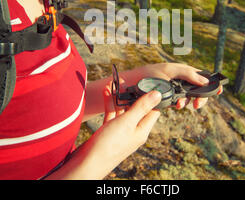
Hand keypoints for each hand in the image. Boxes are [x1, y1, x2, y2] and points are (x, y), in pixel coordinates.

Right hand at [45, 82, 160, 179]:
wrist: (86, 163)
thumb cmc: (108, 145)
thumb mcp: (127, 122)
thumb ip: (142, 107)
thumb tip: (158, 94)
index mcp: (142, 130)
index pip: (153, 111)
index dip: (152, 97)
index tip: (147, 84)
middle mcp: (133, 131)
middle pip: (137, 108)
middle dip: (132, 94)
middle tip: (127, 81)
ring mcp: (121, 132)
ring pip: (123, 110)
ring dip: (119, 97)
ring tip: (115, 83)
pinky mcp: (109, 132)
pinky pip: (112, 114)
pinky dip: (109, 103)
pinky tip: (105, 92)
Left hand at [134, 63, 219, 109]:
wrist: (130, 84)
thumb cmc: (149, 73)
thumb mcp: (170, 71)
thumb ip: (188, 75)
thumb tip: (204, 81)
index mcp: (182, 71)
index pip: (201, 76)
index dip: (211, 83)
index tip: (220, 90)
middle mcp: (180, 80)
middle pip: (197, 89)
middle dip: (200, 97)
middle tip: (197, 105)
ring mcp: (174, 90)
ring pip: (188, 97)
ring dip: (188, 101)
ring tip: (181, 104)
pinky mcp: (168, 98)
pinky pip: (179, 101)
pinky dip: (180, 103)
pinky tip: (176, 105)